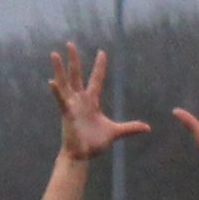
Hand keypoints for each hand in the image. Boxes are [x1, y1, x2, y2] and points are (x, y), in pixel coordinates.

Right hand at [50, 44, 151, 161]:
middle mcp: (80, 100)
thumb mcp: (115, 132)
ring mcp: (72, 105)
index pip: (96, 79)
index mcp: (91, 102)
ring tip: (54, 54)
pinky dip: (56, 91)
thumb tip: (147, 128)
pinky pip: (61, 100)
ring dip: (59, 69)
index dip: (99, 66)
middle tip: (70, 43)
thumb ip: (130, 128)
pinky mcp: (67, 113)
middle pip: (77, 75)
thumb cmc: (95, 144)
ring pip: (65, 83)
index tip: (102, 52)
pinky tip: (51, 81)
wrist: (83, 155)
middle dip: (74, 59)